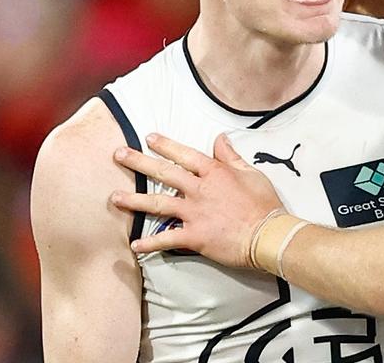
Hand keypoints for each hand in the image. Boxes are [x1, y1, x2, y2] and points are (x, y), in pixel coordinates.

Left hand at [110, 133, 283, 264]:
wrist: (269, 235)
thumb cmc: (264, 204)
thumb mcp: (252, 173)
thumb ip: (231, 156)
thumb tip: (220, 138)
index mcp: (214, 173)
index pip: (185, 154)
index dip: (166, 145)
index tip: (149, 137)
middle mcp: (200, 190)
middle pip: (164, 173)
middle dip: (139, 162)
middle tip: (119, 155)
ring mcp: (195, 213)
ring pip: (158, 203)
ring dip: (134, 200)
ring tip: (114, 198)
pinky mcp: (194, 236)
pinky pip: (167, 239)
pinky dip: (150, 243)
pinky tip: (134, 245)